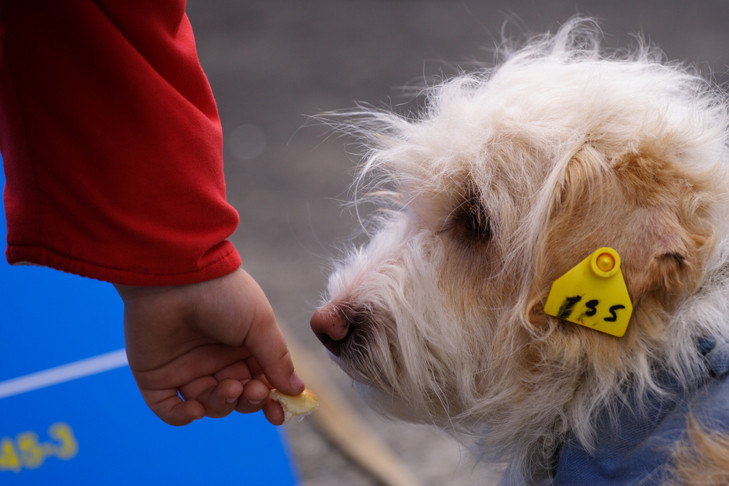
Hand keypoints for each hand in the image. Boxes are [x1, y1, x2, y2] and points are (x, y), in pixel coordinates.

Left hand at [115, 268, 304, 425]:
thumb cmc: (223, 294)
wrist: (177, 275)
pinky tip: (195, 408)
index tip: (279, 414)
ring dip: (222, 405)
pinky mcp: (156, 376)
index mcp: (241, 347)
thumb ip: (277, 359)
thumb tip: (297, 391)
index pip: (259, 382)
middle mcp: (214, 359)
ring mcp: (185, 368)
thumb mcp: (260, 324)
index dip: (270, 400)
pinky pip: (169, 408)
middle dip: (247, 400)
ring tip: (229, 387)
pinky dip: (182, 416)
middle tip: (252, 389)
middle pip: (236, 398)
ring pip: (208, 405)